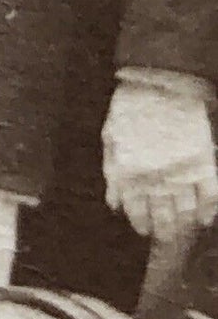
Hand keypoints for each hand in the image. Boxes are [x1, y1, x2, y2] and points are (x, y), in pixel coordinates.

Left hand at [104, 77, 217, 244]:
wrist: (160, 83)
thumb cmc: (130, 109)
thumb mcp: (110, 137)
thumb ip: (112, 173)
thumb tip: (115, 204)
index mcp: (129, 170)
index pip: (136, 212)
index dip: (140, 224)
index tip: (144, 229)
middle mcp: (156, 176)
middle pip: (163, 219)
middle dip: (163, 231)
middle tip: (164, 235)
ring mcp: (183, 170)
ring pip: (187, 213)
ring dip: (184, 225)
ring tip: (181, 228)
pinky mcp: (204, 162)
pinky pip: (211, 198)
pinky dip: (208, 213)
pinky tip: (203, 219)